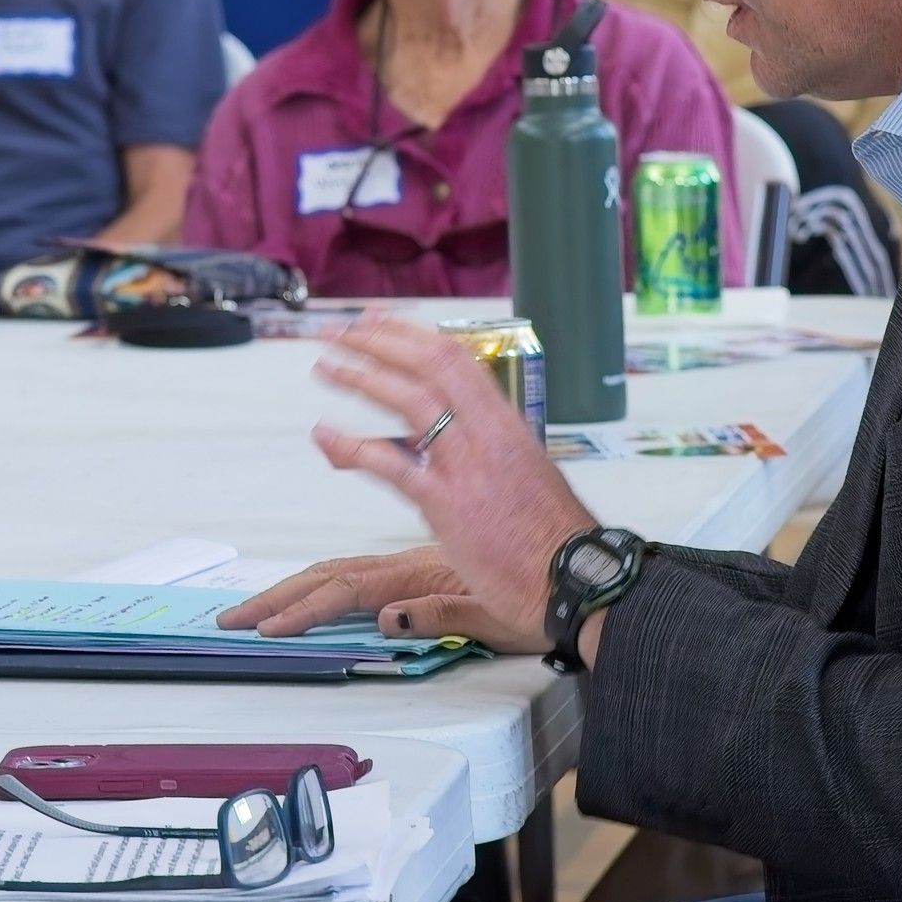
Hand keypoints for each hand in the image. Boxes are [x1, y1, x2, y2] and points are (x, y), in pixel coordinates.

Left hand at [217, 318, 597, 655]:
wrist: (575, 580)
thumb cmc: (553, 538)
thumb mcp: (527, 475)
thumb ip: (493, 452)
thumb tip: (468, 441)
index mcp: (508, 423)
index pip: (456, 358)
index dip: (410, 334)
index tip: (376, 321)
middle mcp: (488, 433)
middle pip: (429, 364)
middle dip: (378, 341)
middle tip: (339, 332)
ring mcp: (467, 466)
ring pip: (409, 400)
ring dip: (361, 376)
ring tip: (326, 367)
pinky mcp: (447, 505)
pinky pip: (391, 463)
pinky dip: (352, 445)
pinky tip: (325, 434)